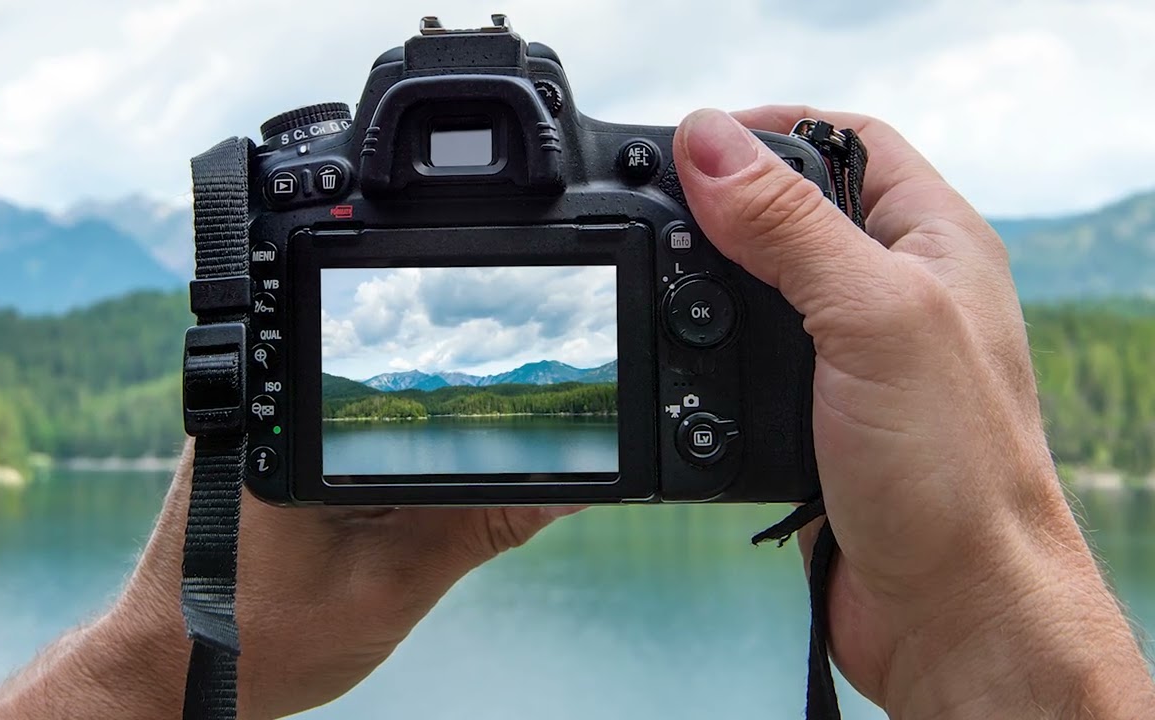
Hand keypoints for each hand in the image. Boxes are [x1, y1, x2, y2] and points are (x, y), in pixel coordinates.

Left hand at [0, 439, 576, 719]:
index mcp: (294, 430)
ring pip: (372, 417)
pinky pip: (343, 440)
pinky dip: (385, 466)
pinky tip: (399, 502)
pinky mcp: (262, 455)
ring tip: (436, 497)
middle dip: (457, 428)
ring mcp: (258, 429)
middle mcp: (268, 410)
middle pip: (396, 394)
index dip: (484, 406)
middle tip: (497, 465)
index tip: (536, 428)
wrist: (173, 673)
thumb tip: (565, 489)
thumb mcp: (392, 588)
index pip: (414, 391)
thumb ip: (482, 529)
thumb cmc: (264, 642)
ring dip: (419, 450)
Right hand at [674, 107, 1154, 717]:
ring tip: (656, 285)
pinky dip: (705, 355)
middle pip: (793, 212)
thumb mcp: (871, 321)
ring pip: (761, 290)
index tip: (689, 145)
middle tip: (658, 215)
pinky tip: (680, 361)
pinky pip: (747, 362)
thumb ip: (790, 227)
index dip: (767, 129)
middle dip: (722, 208)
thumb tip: (708, 144)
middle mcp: (896, 293)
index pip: (846, 143)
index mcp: (932, 244)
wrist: (951, 611)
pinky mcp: (816, 416)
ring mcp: (854, 358)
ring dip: (706, 285)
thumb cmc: (952, 473)